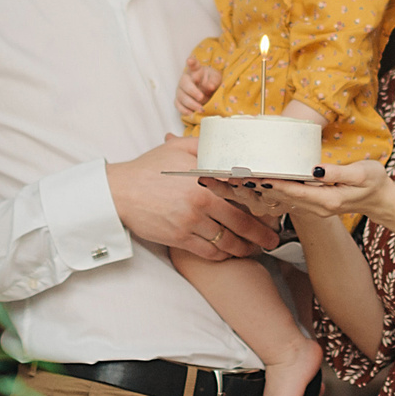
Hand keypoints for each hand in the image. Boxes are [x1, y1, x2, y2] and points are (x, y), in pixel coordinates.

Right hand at [106, 136, 279, 261]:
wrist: (119, 192)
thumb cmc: (149, 168)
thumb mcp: (178, 148)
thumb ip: (205, 145)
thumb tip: (227, 141)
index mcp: (204, 178)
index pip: (241, 192)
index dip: (261, 202)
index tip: (275, 209)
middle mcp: (200, 201)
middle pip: (241, 222)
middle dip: (261, 233)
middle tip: (273, 238)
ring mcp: (190, 222)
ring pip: (227, 241)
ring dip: (245, 247)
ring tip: (256, 249)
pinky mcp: (179, 238)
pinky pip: (209, 251)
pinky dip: (223, 254)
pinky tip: (230, 253)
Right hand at [175, 61, 222, 122]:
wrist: (208, 91)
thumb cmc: (211, 81)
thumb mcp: (216, 79)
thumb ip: (214, 81)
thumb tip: (209, 86)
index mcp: (196, 70)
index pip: (193, 65)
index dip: (191, 62)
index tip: (190, 61)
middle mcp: (186, 79)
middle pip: (184, 83)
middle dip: (192, 91)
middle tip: (201, 97)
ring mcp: (180, 90)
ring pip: (181, 96)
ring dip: (190, 104)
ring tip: (201, 109)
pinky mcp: (179, 100)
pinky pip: (178, 105)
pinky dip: (184, 110)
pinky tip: (191, 113)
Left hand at [245, 158, 394, 227]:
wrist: (381, 200)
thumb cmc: (374, 182)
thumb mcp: (362, 173)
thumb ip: (337, 172)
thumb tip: (314, 170)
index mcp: (327, 200)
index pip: (293, 191)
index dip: (273, 183)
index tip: (254, 175)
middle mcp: (317, 207)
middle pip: (281, 197)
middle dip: (257, 187)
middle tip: (233, 176)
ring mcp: (314, 207)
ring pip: (281, 199)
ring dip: (260, 190)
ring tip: (236, 180)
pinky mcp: (313, 203)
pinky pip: (287, 199)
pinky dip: (271, 191)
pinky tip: (256, 184)